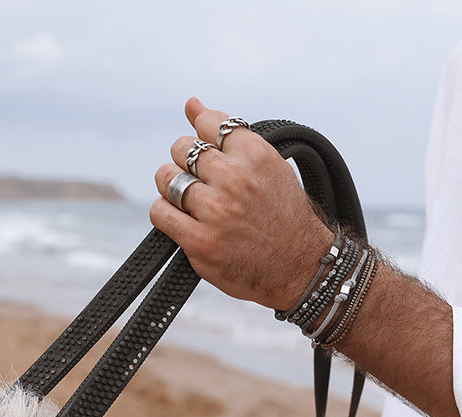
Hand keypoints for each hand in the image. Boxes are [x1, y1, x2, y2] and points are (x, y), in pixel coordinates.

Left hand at [151, 98, 333, 309]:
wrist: (301, 268)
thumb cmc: (284, 217)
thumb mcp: (270, 167)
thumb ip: (231, 137)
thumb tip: (191, 103)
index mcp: (256, 155)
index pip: (208, 124)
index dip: (204, 138)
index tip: (211, 155)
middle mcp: (235, 179)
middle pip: (182, 149)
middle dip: (186, 162)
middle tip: (201, 182)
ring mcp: (216, 212)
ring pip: (167, 179)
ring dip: (173, 187)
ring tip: (189, 200)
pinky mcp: (201, 242)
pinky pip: (161, 212)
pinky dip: (165, 213)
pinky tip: (181, 219)